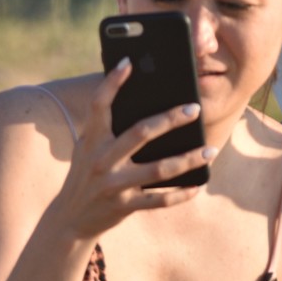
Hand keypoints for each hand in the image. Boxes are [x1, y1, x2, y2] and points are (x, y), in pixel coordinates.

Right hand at [48, 60, 212, 240]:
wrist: (70, 218)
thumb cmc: (87, 173)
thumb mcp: (88, 148)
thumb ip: (107, 129)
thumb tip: (144, 101)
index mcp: (92, 140)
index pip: (100, 105)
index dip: (112, 83)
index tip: (129, 62)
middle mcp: (101, 160)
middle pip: (140, 133)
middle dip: (170, 119)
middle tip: (194, 108)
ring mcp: (113, 184)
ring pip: (158, 169)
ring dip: (188, 159)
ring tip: (210, 150)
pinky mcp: (124, 206)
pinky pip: (160, 200)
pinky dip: (181, 193)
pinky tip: (198, 185)